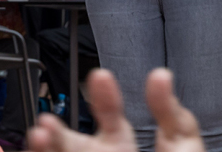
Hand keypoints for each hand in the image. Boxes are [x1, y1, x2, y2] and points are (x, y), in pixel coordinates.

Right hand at [25, 68, 203, 151]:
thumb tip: (161, 76)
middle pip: (69, 143)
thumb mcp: (182, 147)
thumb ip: (172, 116)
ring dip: (45, 149)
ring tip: (40, 139)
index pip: (108, 114)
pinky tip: (39, 149)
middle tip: (47, 123)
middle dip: (56, 133)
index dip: (104, 96)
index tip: (101, 77)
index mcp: (120, 145)